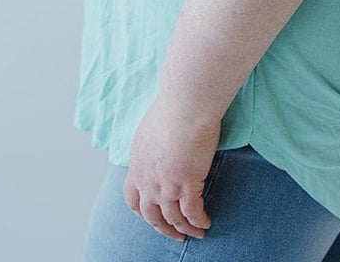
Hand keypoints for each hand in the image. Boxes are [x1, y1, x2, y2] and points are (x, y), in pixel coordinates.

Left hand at [124, 94, 219, 241]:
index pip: (133, 199)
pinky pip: (192, 212)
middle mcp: (148, 180)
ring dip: (184, 229)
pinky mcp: (187, 184)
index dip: (142, 212)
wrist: (186, 105)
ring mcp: (166, 184)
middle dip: (164, 228)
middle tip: (175, 234)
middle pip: (151, 215)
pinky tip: (206, 223)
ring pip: (172, 218)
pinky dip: (199, 221)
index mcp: (137, 165)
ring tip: (196, 233)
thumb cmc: (174, 108)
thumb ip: (152, 147)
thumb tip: (161, 148)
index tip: (152, 216)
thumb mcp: (151, 130)